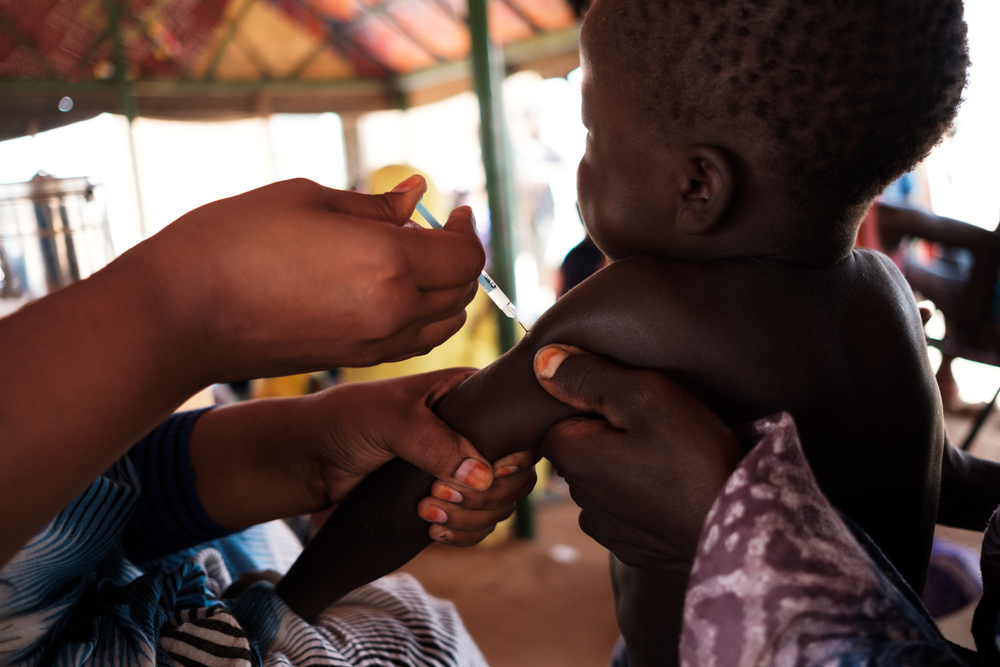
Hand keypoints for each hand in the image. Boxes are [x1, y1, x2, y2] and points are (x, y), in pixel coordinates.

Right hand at [112, 176, 484, 383]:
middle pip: (461, 291)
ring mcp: (374, 344)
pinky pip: (412, 341)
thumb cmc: (235, 241)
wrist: (181, 314)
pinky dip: (421, 316)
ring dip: (445, 290)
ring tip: (416, 259)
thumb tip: (418, 193)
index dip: (469, 230)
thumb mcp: (309, 200)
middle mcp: (392, 312)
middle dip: (459, 257)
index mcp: (389, 264)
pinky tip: (392, 288)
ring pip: (443, 322)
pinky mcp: (353, 360)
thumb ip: (376, 205)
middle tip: (438, 228)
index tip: (458, 210)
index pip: (465, 256)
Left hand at [191, 368, 500, 530]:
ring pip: (499, 504)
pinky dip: (463, 534)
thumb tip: (482, 475)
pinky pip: (477, 526)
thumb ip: (435, 443)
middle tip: (437, 495)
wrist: (312, 460)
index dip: (512, 458)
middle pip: (516, 475)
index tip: (483, 473)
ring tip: (427, 513)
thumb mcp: (391, 418)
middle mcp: (473, 433)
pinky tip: (433, 530)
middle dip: (484, 496)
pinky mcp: (446, 501)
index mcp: (470, 397)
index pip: (521, 428)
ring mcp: (461, 469)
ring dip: (471, 518)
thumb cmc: (348, 421)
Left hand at [532, 344, 741, 567]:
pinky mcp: (633, 546)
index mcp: (570, 456)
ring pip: (604, 478)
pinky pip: (627, 509)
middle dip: (608, 432)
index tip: (633, 403)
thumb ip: (589, 375)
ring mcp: (605, 527)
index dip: (593, 400)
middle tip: (658, 426)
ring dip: (626, 464)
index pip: (558, 414)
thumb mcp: (645, 397)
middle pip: (582, 446)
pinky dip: (643, 496)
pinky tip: (675, 488)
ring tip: (671, 457)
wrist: (741, 531)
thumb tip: (542, 361)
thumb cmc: (694, 457)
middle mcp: (578, 496)